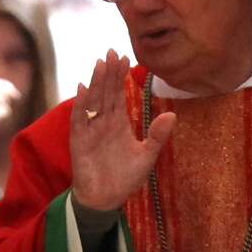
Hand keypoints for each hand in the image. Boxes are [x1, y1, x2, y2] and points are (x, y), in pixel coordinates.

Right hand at [69, 51, 175, 217]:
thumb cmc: (124, 178)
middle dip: (109, 73)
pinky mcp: (79, 141)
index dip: (121, 77)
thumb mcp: (147, 156)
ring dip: (96, 82)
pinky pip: (80, 119)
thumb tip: (172, 115)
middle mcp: (104, 122)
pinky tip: (82, 88)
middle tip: (112, 52)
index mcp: (119, 123)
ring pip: (93, 101)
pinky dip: (81, 104)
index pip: (119, 94)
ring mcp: (91, 130)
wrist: (106, 200)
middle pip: (106, 92)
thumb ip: (157, 136)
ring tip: (100, 63)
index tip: (125, 58)